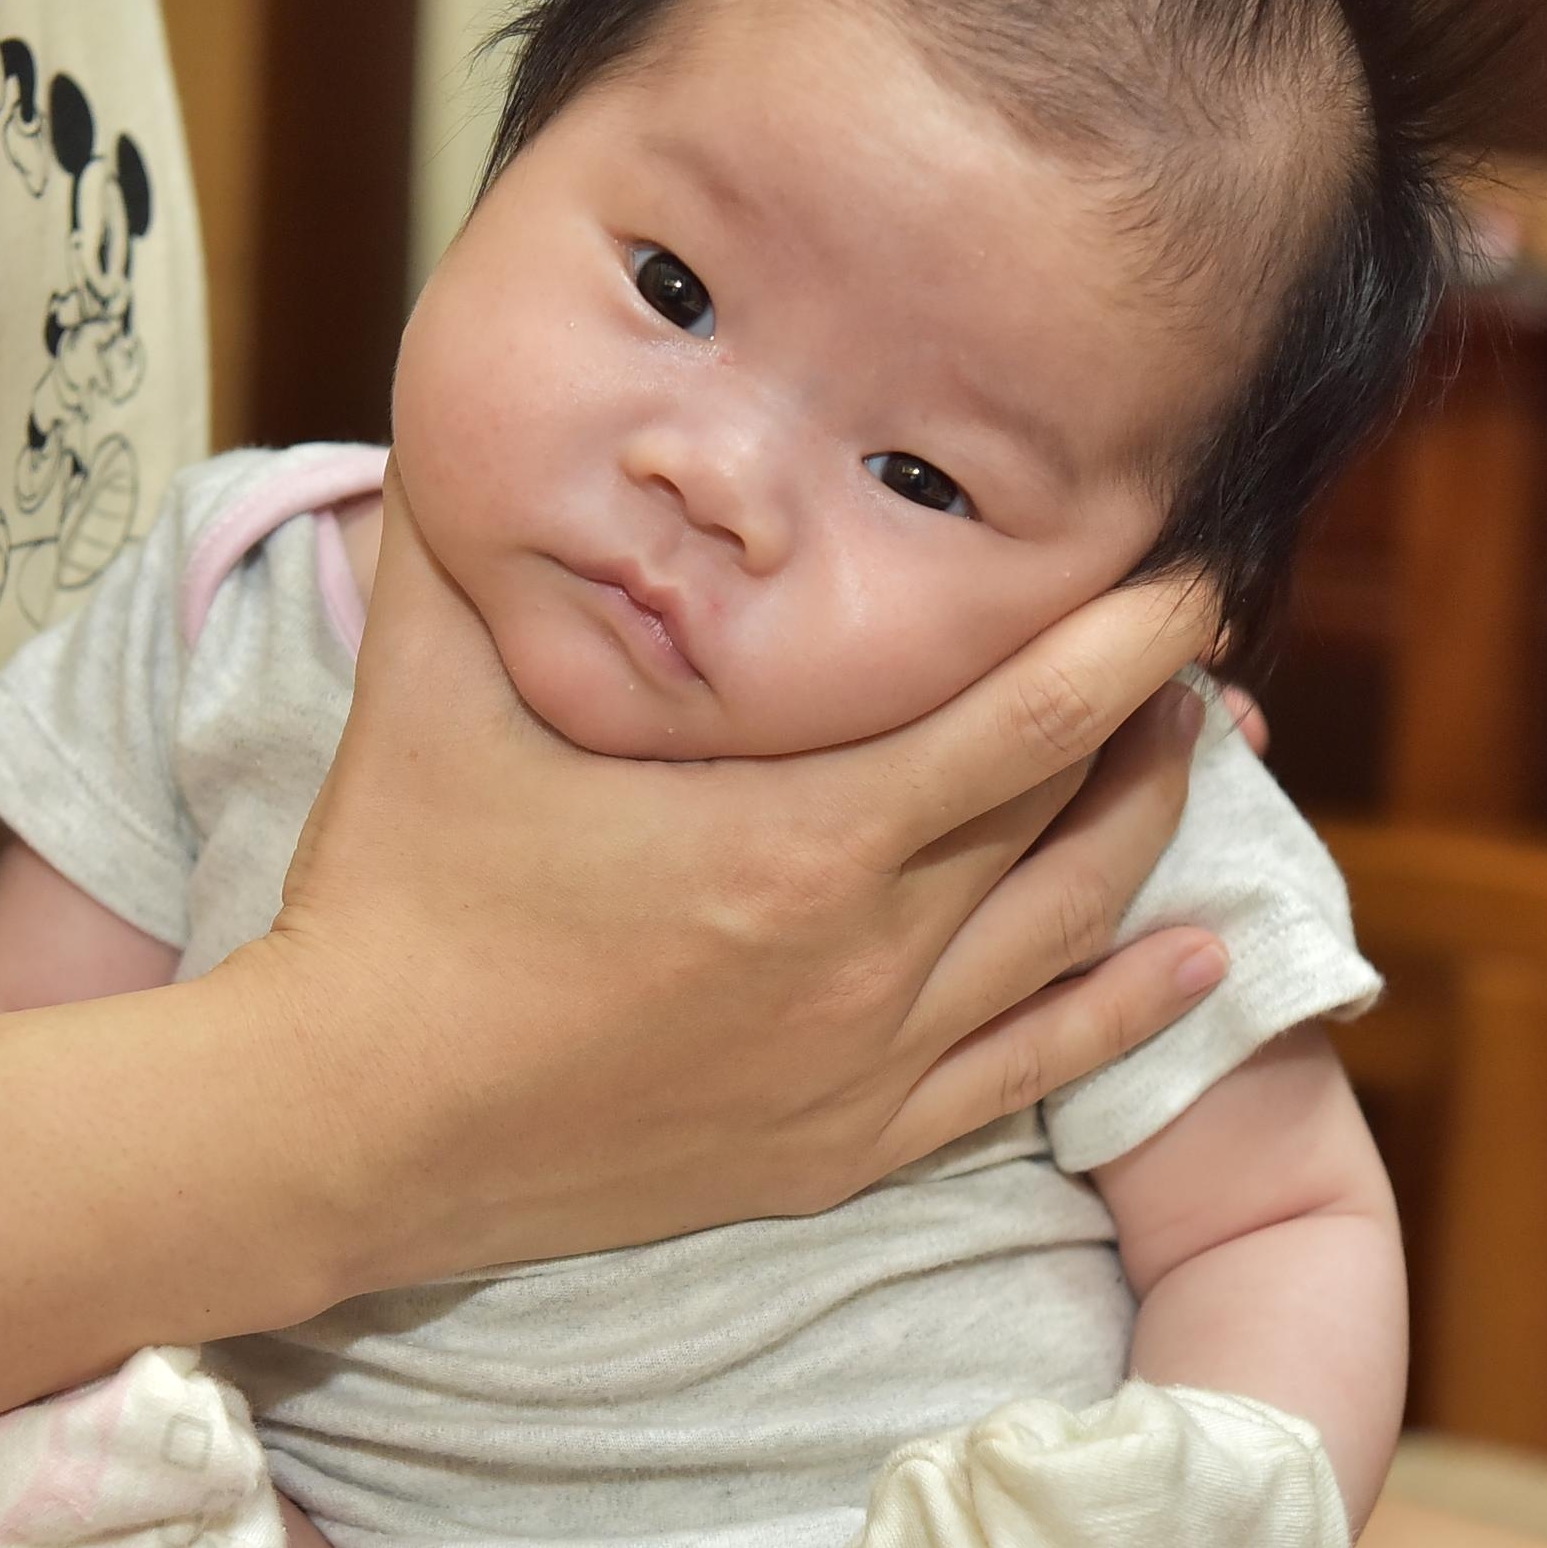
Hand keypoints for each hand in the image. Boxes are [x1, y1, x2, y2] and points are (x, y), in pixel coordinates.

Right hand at [230, 462, 1227, 1286]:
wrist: (349, 1121)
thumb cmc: (393, 892)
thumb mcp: (435, 682)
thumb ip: (495, 535)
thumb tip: (522, 402)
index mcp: (795, 831)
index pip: (1029, 718)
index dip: (1130, 641)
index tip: (1191, 574)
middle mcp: (862, 951)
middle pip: (1070, 813)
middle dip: (1149, 716)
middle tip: (1185, 640)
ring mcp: (863, 1061)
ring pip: (1072, 932)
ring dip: (1150, 836)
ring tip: (1196, 752)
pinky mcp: (842, 1146)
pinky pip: (1030, 1072)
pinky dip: (1128, 1009)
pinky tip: (1197, 958)